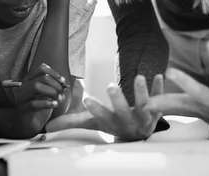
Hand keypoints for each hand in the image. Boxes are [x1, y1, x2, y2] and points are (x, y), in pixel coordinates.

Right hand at [8, 63, 65, 113]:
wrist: (30, 124)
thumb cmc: (40, 107)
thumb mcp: (48, 94)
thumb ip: (55, 87)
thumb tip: (64, 84)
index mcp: (30, 79)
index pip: (41, 68)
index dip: (54, 73)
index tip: (63, 81)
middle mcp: (24, 86)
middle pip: (42, 78)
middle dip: (56, 85)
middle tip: (62, 93)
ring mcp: (22, 97)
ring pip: (36, 87)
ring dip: (51, 92)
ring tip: (59, 99)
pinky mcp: (22, 109)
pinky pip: (33, 104)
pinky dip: (46, 103)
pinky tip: (54, 105)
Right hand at [45, 74, 163, 141]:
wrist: (139, 133)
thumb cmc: (113, 124)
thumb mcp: (93, 124)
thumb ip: (72, 123)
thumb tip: (47, 128)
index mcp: (111, 124)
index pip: (101, 118)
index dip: (95, 109)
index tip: (87, 99)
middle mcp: (128, 122)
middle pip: (123, 112)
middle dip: (117, 100)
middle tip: (110, 86)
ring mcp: (144, 117)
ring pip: (144, 105)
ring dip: (142, 92)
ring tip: (139, 77)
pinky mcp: (157, 110)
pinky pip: (161, 99)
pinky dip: (160, 88)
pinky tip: (160, 75)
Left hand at [145, 40, 208, 140]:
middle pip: (198, 92)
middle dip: (185, 82)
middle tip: (170, 71)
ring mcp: (201, 109)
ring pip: (181, 105)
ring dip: (164, 102)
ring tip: (146, 101)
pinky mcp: (192, 111)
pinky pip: (174, 108)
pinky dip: (160, 106)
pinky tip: (144, 104)